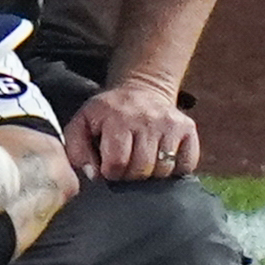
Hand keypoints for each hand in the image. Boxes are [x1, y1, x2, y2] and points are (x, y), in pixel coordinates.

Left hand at [64, 81, 200, 181]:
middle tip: (127, 164)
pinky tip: (162, 158)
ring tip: (143, 159)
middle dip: (130, 175)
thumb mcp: (83, 123)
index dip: (111, 173)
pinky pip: (186, 165)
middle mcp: (147, 119)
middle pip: (141, 169)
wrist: (143, 89)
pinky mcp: (188, 128)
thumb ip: (77, 150)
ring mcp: (171, 124)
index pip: (117, 163)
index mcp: (118, 118)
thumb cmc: (110, 112)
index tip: (109, 166)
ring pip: (163, 170)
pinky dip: (175, 169)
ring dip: (151, 173)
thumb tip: (94, 175)